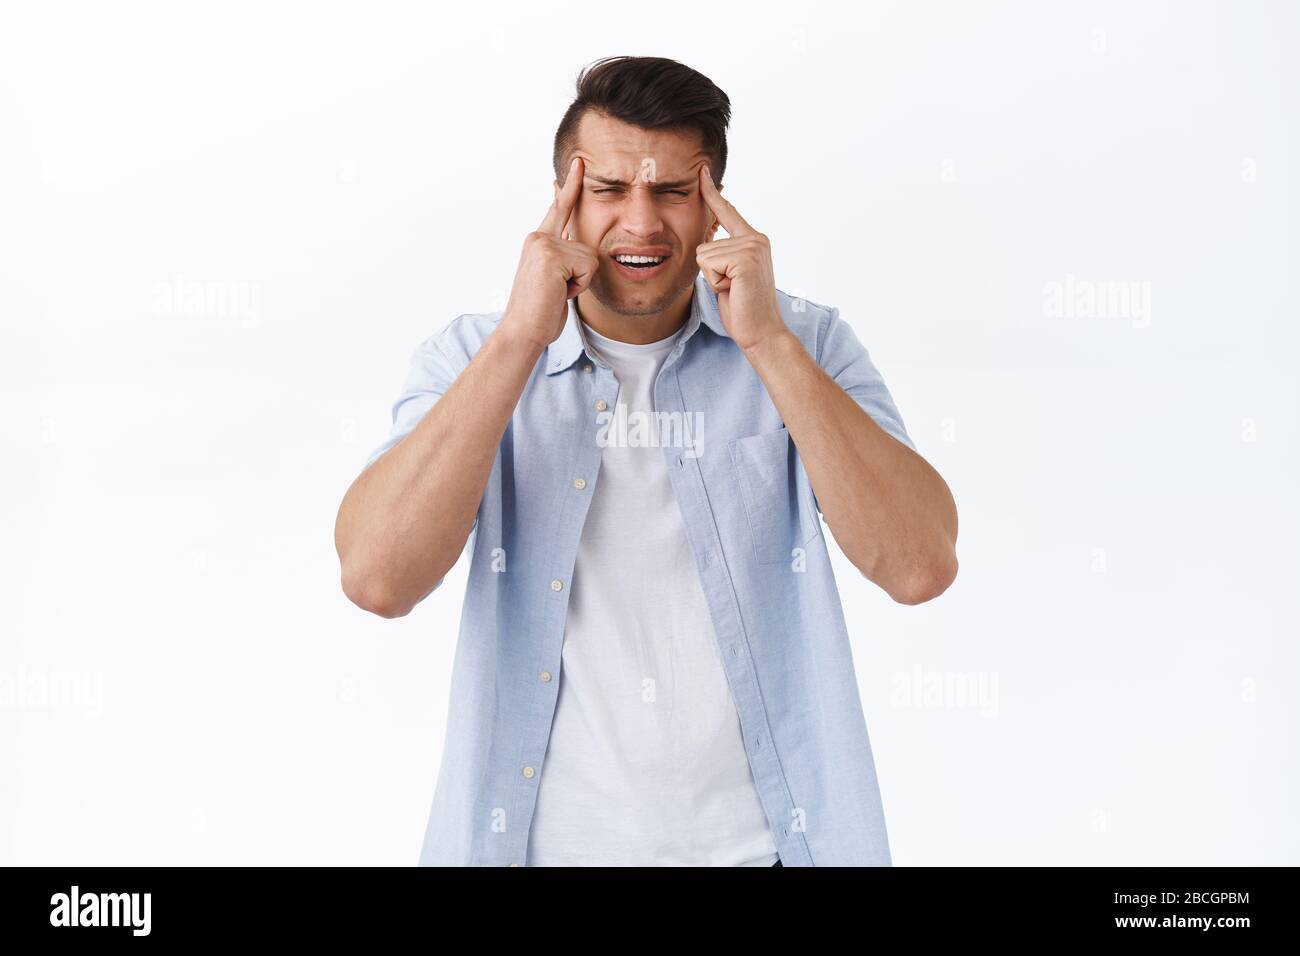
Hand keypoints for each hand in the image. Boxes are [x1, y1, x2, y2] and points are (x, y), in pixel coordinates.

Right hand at [499, 157, 598, 350]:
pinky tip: (559, 294)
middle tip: (561, 260)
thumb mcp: (556, 281)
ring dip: (581, 282)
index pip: (558, 209)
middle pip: (583, 240)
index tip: (577, 164)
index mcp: (538, 241)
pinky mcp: (551, 255)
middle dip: (579, 262)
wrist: (523, 330)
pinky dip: (580, 287)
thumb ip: (566, 261)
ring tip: (558, 293)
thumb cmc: (541, 313)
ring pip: (590, 256)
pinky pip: (588, 267)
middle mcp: (538, 237)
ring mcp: (543, 244)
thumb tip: (580, 249)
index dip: (569, 186)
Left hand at [695, 164, 786, 352]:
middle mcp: (755, 238)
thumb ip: (720, 254)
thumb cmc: (743, 309)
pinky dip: (715, 282)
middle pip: (704, 242)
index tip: (702, 171)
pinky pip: (707, 264)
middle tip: (732, 288)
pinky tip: (733, 290)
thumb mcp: (727, 276)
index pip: (726, 211)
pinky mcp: (745, 257)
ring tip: (734, 290)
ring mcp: (752, 246)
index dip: (711, 192)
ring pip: (703, 254)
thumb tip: (706, 234)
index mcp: (753, 240)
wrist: (762, 333)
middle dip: (710, 271)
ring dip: (712, 278)